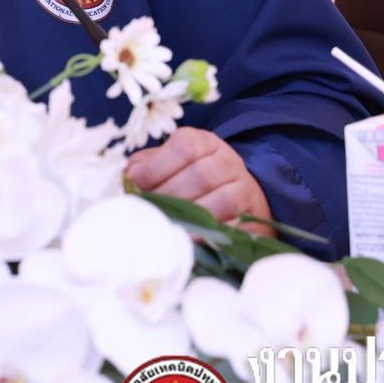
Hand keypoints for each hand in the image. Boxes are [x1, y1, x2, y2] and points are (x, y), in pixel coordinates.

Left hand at [124, 127, 271, 235]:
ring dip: (193, 216)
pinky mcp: (256, 215)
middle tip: (152, 211)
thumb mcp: (167, 165)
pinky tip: (193, 240)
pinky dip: (214, 234)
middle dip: (171, 195)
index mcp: (204, 142)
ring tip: (170, 226)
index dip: (157, 167)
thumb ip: (145, 167)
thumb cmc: (190, 181)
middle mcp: (228, 160)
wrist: (236, 198)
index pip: (184, 146)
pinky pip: (238, 224)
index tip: (138, 183)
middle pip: (201, 175)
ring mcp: (246, 187)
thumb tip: (127, 179)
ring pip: (223, 199)